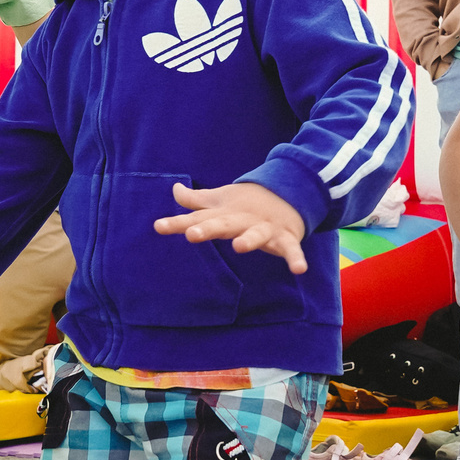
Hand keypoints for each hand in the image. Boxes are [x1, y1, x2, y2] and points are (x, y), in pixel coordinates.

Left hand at [154, 182, 307, 274]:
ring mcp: (264, 228)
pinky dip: (296, 258)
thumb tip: (175, 190)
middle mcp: (241, 220)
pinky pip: (291, 249)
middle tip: (192, 234)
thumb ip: (196, 202)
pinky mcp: (285, 236)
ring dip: (249, 239)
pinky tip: (300, 269)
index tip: (159, 226)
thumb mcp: (220, 202)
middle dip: (208, 228)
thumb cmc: (246, 203)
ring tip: (240, 247)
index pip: (197, 218)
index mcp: (224, 214)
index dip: (177, 223)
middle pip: (223, 225)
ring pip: (256, 235)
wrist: (287, 191)